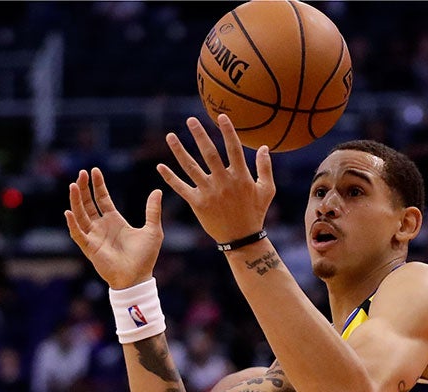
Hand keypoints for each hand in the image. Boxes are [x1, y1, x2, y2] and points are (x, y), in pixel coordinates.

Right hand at [64, 168, 163, 288]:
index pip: (102, 199)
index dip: (97, 185)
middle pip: (88, 203)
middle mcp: (101, 226)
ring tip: (74, 185)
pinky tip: (69, 212)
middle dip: (84, 188)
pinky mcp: (90, 248)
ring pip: (80, 215)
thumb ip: (153, 211)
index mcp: (115, 221)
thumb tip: (158, 191)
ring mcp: (94, 236)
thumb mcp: (153, 230)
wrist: (138, 278)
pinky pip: (78, 233)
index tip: (94, 171)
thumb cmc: (145, 257)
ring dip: (76, 201)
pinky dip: (73, 223)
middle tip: (82, 173)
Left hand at [156, 114, 274, 242]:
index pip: (233, 149)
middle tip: (190, 120)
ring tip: (170, 136)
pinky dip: (170, 177)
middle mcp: (223, 182)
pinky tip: (160, 166)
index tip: (221, 117)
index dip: (228, 132)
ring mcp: (209, 192)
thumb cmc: (256, 213)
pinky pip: (181, 188)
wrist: (242, 238)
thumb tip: (264, 147)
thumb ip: (265, 168)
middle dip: (199, 135)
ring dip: (179, 150)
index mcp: (241, 177)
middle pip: (209, 153)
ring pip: (191, 167)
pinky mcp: (198, 203)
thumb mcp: (267, 190)